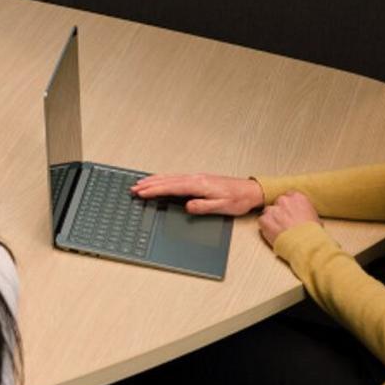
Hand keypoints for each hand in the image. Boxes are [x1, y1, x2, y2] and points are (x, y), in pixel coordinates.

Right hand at [129, 172, 263, 216]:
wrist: (250, 191)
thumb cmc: (238, 200)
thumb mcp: (221, 207)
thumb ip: (203, 206)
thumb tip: (187, 206)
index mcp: (199, 185)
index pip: (171, 187)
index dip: (154, 190)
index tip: (141, 192)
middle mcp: (196, 179)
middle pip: (167, 180)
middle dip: (149, 184)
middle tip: (134, 188)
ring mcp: (197, 177)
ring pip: (170, 177)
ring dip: (154, 180)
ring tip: (141, 183)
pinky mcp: (199, 179)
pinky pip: (176, 177)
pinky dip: (164, 178)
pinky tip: (161, 181)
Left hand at [258, 191, 319, 249]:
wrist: (305, 244)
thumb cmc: (312, 233)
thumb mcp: (315, 218)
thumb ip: (305, 211)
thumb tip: (304, 215)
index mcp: (297, 197)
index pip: (288, 197)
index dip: (288, 207)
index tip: (290, 214)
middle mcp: (283, 200)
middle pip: (277, 204)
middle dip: (279, 212)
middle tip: (284, 223)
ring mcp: (272, 209)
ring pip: (268, 212)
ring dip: (272, 219)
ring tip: (279, 230)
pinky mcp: (264, 219)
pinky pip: (262, 221)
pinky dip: (266, 227)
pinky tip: (274, 234)